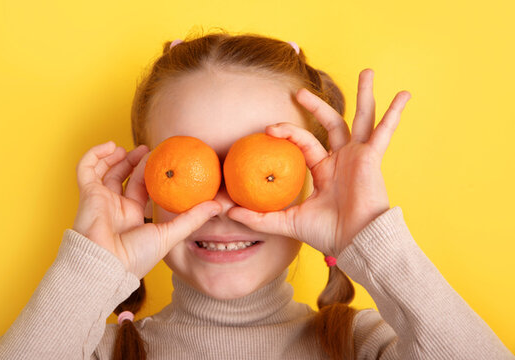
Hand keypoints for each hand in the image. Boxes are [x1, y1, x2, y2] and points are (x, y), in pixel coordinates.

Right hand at [72, 141, 220, 278]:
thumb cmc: (135, 256)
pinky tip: (111, 146)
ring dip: (116, 156)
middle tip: (149, 150)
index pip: (140, 188)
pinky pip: (85, 168)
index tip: (162, 158)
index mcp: (132, 215)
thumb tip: (218, 205)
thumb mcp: (170, 235)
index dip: (149, 172)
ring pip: (105, 170)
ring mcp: (100, 199)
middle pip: (124, 176)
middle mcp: (115, 206)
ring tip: (129, 148)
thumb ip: (192, 218)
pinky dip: (95, 154)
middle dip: (134, 161)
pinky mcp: (87, 193)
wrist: (107, 264)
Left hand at [226, 69, 411, 256]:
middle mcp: (342, 159)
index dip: (287, 132)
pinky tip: (403, 95)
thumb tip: (227, 211)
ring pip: (360, 118)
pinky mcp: (372, 158)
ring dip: (364, 95)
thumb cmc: (326, 234)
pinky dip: (394, 114)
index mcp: (325, 170)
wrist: (354, 242)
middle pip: (331, 123)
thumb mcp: (285, 222)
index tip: (268, 129)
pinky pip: (384, 132)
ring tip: (367, 71)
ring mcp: (359, 156)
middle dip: (316, 106)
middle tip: (299, 92)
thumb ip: (258, 216)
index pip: (305, 142)